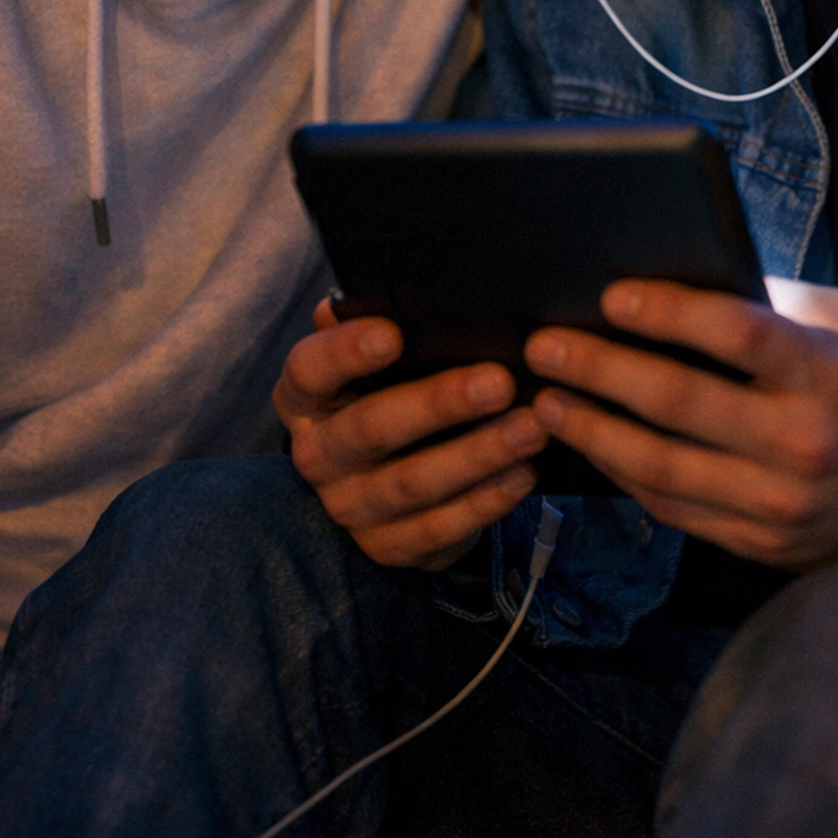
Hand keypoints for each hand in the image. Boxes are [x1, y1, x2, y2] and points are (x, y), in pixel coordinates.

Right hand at [274, 299, 548, 569]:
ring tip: (531, 428)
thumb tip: (382, 291)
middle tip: (499, 382)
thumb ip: (376, 323)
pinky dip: (484, 502)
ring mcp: (349, 506)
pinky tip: (522, 474)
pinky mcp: (386, 546)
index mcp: (305, 397)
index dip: (345, 351)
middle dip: (439, 404)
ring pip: (412, 483)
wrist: (387, 478)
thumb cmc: (387, 393)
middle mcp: (317, 453)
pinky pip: (437, 529)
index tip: (393, 334)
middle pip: (371, 428)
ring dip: (477, 455)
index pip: (310, 369)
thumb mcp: (376, 361)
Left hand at [525, 278, 837, 566]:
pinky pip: (675, 510)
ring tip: (547, 399)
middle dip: (601, 370)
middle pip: (681, 403)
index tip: (612, 293)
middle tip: (545, 345)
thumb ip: (784, 300)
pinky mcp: (764, 543)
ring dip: (593, 431)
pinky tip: (592, 444)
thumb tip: (696, 267)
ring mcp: (781, 503)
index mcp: (834, 374)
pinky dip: (625, 477)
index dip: (669, 312)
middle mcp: (805, 442)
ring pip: (662, 468)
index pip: (738, 336)